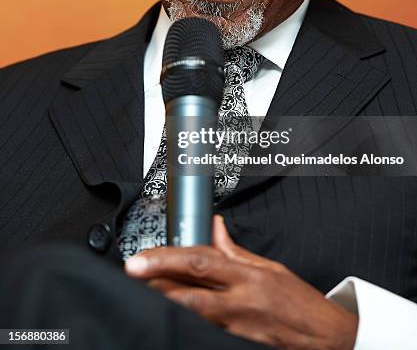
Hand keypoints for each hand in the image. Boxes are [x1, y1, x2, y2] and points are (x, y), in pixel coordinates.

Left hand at [125, 216, 357, 348]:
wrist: (326, 339)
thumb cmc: (299, 303)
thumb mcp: (270, 268)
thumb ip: (236, 251)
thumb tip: (214, 228)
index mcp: (246, 276)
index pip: (199, 260)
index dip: (166, 258)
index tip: (140, 258)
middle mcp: (239, 303)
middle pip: (187, 292)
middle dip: (155, 284)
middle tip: (130, 275)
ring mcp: (236, 329)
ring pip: (191, 317)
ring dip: (166, 304)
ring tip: (142, 295)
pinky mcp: (238, 348)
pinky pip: (205, 334)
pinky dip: (187, 325)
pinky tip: (172, 318)